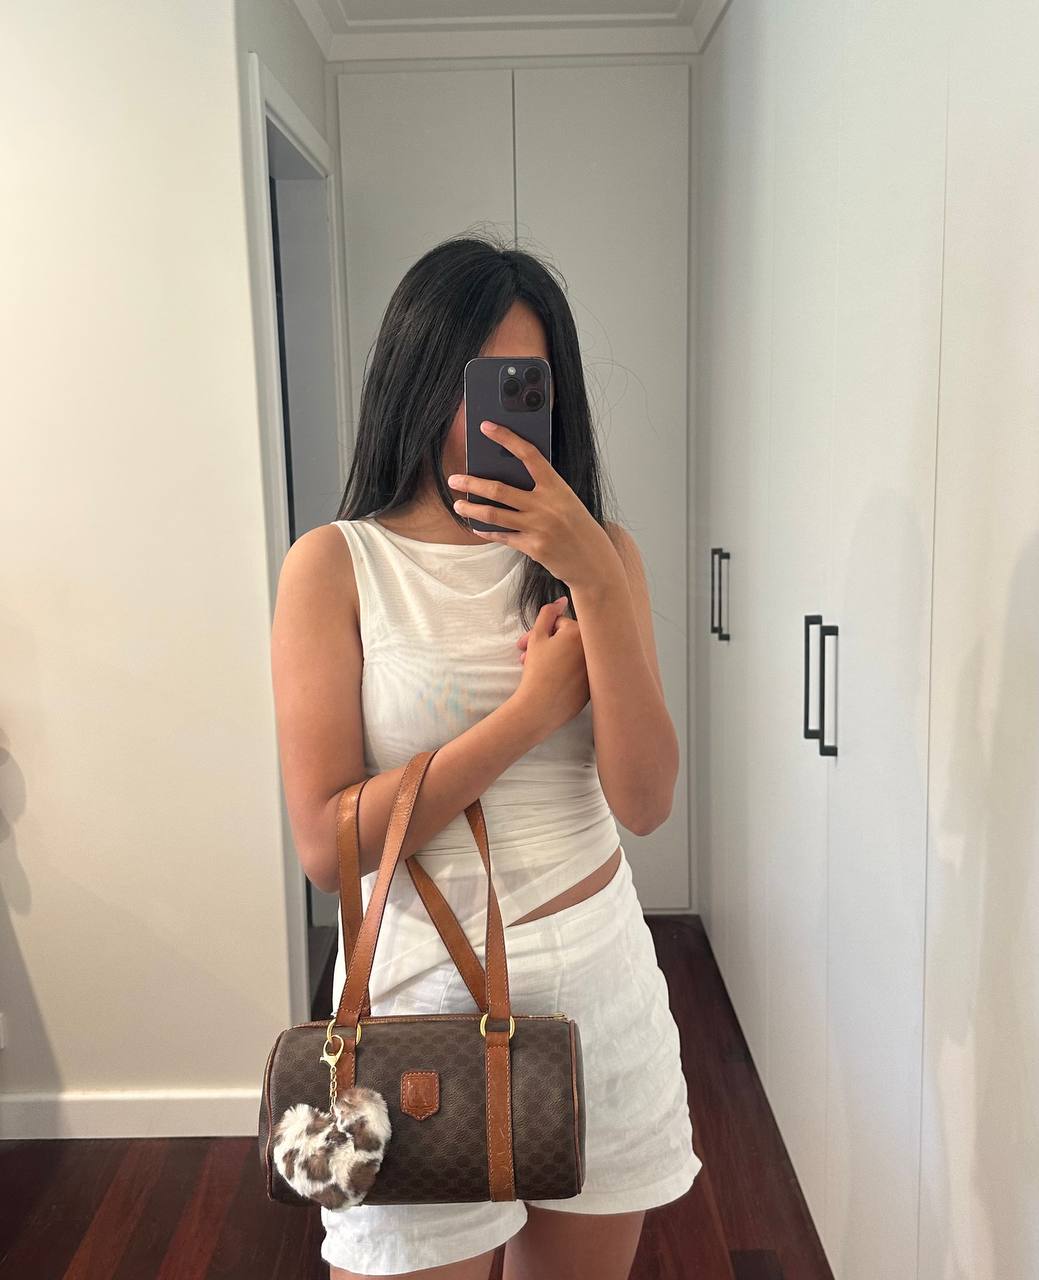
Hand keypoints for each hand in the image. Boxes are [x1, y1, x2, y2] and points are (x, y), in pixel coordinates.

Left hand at [447, 421, 615, 590]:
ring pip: (494, 515)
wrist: (593, 561)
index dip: (506, 438)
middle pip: (499, 490)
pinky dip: (487, 532)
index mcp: (556, 486)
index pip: (528, 454)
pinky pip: (502, 536)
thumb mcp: (565, 500)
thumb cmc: (577, 526)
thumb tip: (507, 478)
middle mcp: (546, 505)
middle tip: (454, 479)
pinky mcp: (533, 547)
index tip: (486, 427)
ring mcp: (538, 527)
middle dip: (471, 484)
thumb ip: (541, 489)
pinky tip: (477, 527)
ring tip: (458, 506)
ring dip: (471, 509)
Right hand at [513, 596, 589, 736]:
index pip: (560, 624)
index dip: (540, 634)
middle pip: (568, 639)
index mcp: (581, 632)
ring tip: (535, 670)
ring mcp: (596, 668)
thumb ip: (548, 613)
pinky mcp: (594, 685)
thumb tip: (562, 599)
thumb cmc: (537, 671)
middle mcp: (593, 648)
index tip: (526, 646)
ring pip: (573, 655)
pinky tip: (551, 680)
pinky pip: (579, 672)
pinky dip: (567, 672)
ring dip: (555, 658)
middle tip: (528, 657)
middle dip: (547, 646)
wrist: (540, 707)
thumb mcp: (537, 638)